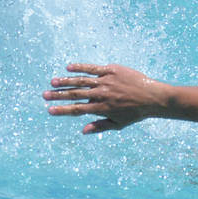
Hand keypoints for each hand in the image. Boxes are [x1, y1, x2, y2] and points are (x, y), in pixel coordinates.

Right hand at [45, 62, 161, 133]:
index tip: (49, 110)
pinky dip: (80, 68)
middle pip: (75, 95)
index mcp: (101, 108)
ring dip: (66, 81)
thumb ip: (99, 126)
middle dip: (58, 95)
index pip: (77, 110)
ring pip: (82, 81)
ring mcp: (106, 81)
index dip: (62, 110)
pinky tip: (69, 67)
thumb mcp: (118, 124)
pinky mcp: (112, 70)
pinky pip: (93, 68)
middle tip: (44, 95)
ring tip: (53, 82)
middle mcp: (101, 94)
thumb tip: (82, 131)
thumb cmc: (135, 113)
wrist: (152, 97)